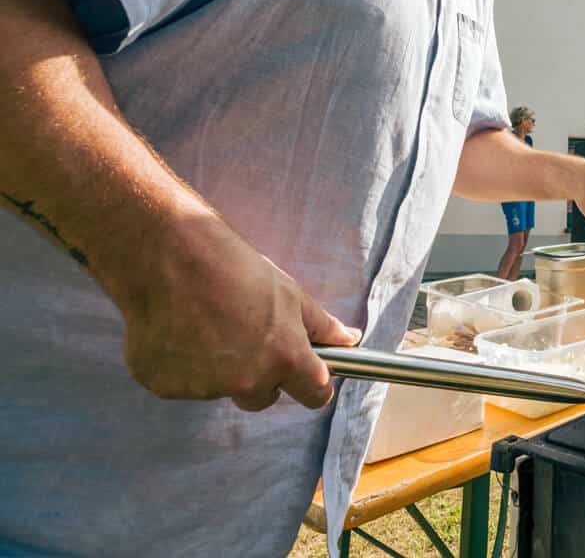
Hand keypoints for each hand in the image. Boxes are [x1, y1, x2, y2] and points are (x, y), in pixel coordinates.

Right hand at [117, 215, 360, 411]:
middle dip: (261, 376)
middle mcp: (246, 381)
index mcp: (284, 359)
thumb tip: (350, 340)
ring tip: (206, 323)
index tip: (307, 372)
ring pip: (221, 388)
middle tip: (245, 335)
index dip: (313, 384)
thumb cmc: (235, 269)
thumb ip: (322, 325)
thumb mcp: (289, 293)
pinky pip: (183, 384)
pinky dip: (183, 366)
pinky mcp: (166, 387)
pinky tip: (178, 331)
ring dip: (219, 368)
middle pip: (263, 397)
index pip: (315, 394)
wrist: (170, 257)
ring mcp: (203, 388)